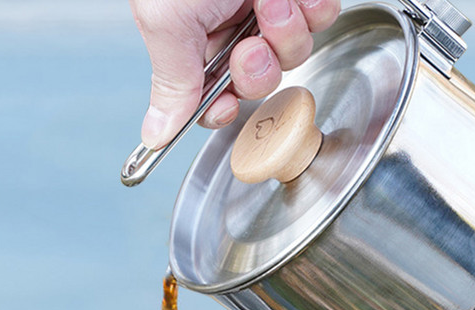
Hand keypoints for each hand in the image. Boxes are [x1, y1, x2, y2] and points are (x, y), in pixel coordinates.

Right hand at [130, 0, 339, 148]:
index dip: (219, 109)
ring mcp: (269, 5)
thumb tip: (153, 133)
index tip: (223, 107)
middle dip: (257, 70)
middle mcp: (231, 23)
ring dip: (286, 34)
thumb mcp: (167, 19)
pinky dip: (313, 8)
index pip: (209, 95)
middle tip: (250, 45)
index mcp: (193, 36)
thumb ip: (170, 81)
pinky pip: (321, 18)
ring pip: (292, 54)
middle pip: (255, 82)